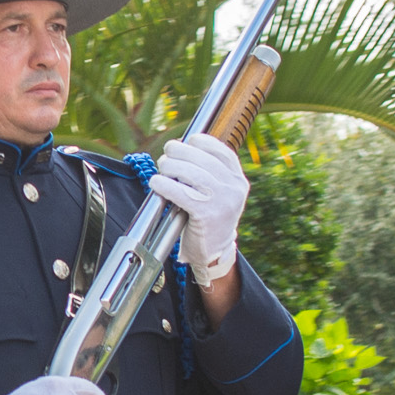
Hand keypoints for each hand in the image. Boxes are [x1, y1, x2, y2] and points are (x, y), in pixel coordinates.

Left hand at [148, 131, 249, 282]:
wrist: (214, 253)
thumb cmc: (210, 218)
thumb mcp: (220, 193)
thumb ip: (209, 171)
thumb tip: (182, 146)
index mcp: (238, 180)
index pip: (221, 150)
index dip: (200, 142)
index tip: (186, 142)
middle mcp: (233, 188)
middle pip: (201, 158)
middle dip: (179, 152)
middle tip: (167, 155)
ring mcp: (222, 201)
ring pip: (190, 172)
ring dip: (170, 166)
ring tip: (162, 168)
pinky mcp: (206, 214)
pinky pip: (180, 192)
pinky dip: (164, 185)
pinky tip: (156, 183)